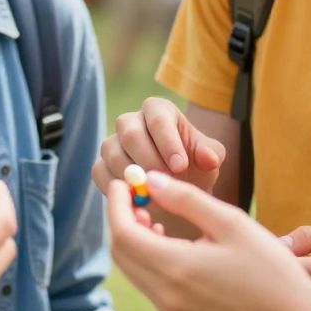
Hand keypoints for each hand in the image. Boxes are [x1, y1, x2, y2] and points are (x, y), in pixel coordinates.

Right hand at [92, 96, 224, 195]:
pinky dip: (118, 188)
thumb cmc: (194, 169)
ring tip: (155, 195)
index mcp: (158, 110)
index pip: (158, 118)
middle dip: (149, 160)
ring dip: (133, 177)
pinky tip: (136, 199)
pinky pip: (100, 172)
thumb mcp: (208, 161)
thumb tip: (209, 158)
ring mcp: (112, 142)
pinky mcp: (100, 164)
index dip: (168, 142)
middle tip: (166, 182)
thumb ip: (210, 155)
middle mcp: (130, 121)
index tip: (180, 167)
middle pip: (130, 133)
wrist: (174, 194)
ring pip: (113, 153)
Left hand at [105, 171, 310, 310]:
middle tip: (136, 195)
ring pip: (132, 270)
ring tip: (153, 214)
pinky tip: (169, 242)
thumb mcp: (231, 223)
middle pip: (121, 253)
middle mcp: (166, 296)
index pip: (123, 233)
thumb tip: (151, 180)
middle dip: (121, 220)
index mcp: (176, 269)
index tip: (125, 182)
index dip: (117, 204)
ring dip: (133, 240)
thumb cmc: (270, 268)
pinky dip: (147, 259)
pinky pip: (149, 285)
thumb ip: (186, 199)